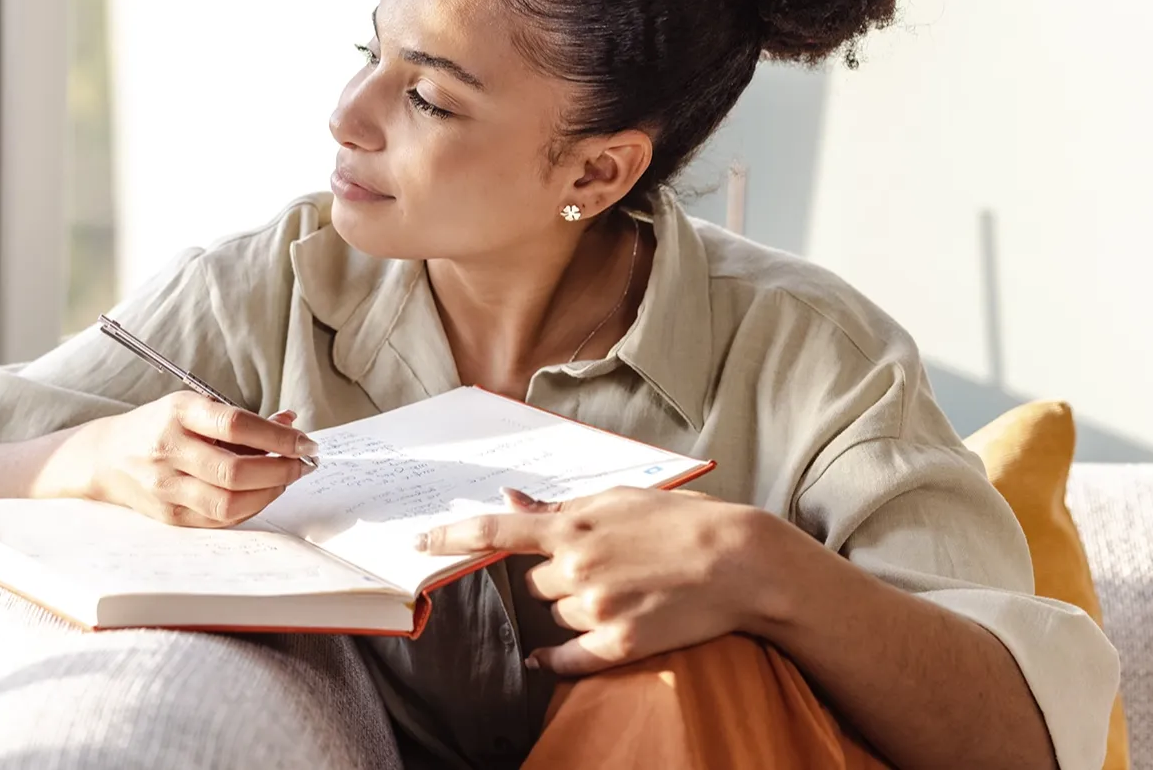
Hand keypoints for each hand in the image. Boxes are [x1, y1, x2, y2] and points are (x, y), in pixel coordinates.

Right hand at [77, 391, 317, 527]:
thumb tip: (291, 425)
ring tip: (284, 479)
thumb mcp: (195, 408)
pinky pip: (220, 520)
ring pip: (230, 503)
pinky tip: (261, 495)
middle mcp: (169, 450)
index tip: (306, 442)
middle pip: (236, 471)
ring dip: (269, 493)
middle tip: (301, 464)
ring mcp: (167, 487)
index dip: (279, 437)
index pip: (237, 426)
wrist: (106, 457)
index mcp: (178, 414)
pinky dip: (249, 508)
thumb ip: (242, 419)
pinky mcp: (170, 515)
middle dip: (280, 470)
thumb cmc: (159, 427)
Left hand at [418, 486, 779, 674]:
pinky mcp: (619, 643)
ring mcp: (597, 607)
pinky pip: (566, 658)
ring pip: (555, 616)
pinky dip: (552, 659)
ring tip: (624, 591)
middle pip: (535, 584)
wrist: (741, 562)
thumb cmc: (682, 523)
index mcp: (574, 525)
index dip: (450, 537)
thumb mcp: (620, 499)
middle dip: (556, 578)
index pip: (496, 531)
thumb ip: (561, 507)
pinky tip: (545, 659)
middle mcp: (577, 566)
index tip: (417, 542)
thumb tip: (510, 500)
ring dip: (574, 609)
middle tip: (603, 568)